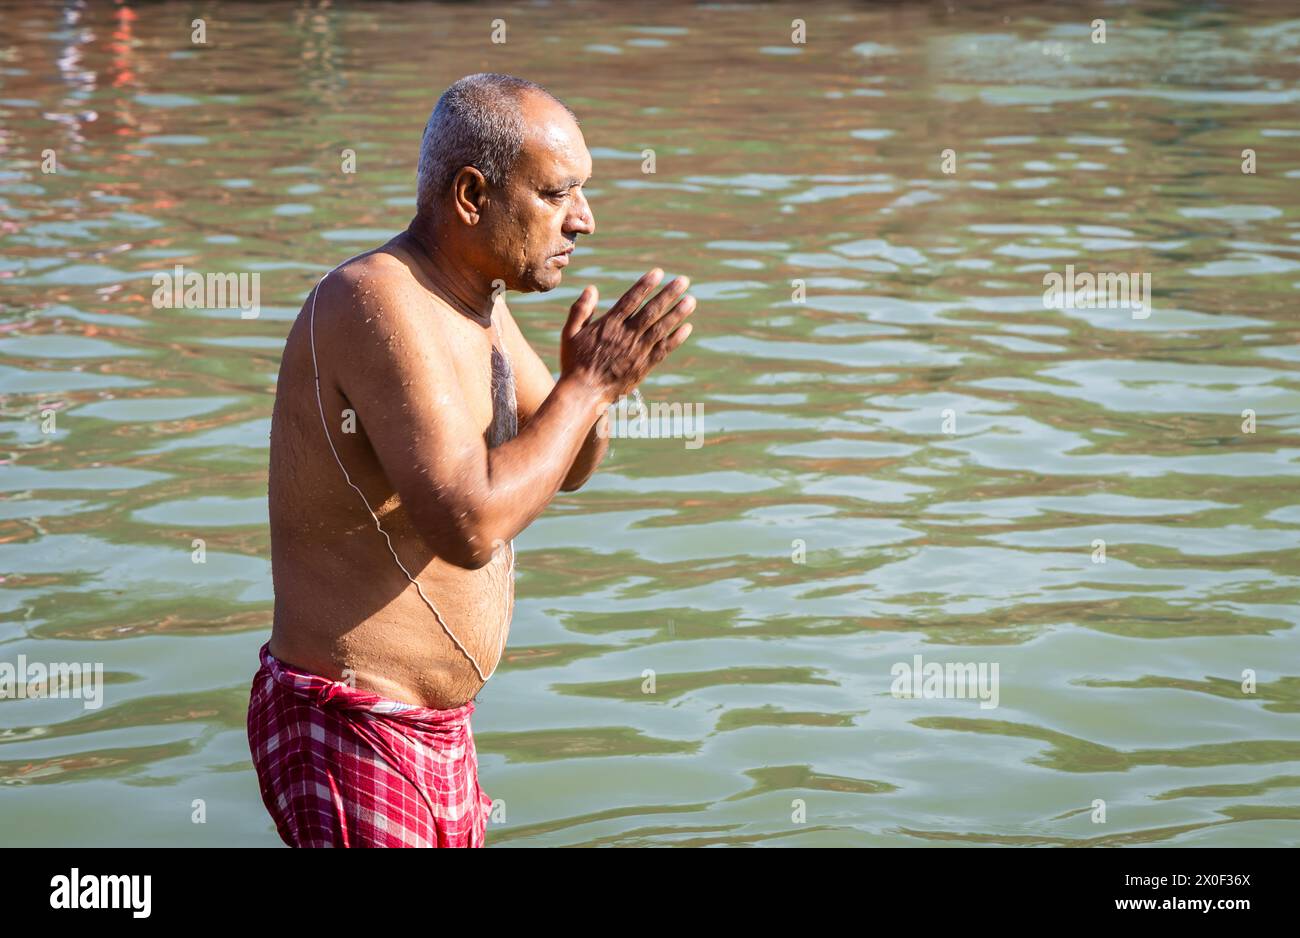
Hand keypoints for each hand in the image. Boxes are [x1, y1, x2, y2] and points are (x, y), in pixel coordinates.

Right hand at [560, 269, 694, 406]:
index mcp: (609, 325)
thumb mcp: (570, 333)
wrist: (584, 393)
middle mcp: (626, 335)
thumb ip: (581, 310)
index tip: (658, 273)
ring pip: (661, 328)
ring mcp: (637, 351)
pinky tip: (687, 327)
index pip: (631, 299)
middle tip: (683, 281)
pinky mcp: (644, 366)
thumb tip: (591, 288)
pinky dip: (676, 338)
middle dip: (668, 294)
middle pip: (651, 310)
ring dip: (677, 313)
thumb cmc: (574, 363)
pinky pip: (663, 350)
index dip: (646, 285)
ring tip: (691, 300)